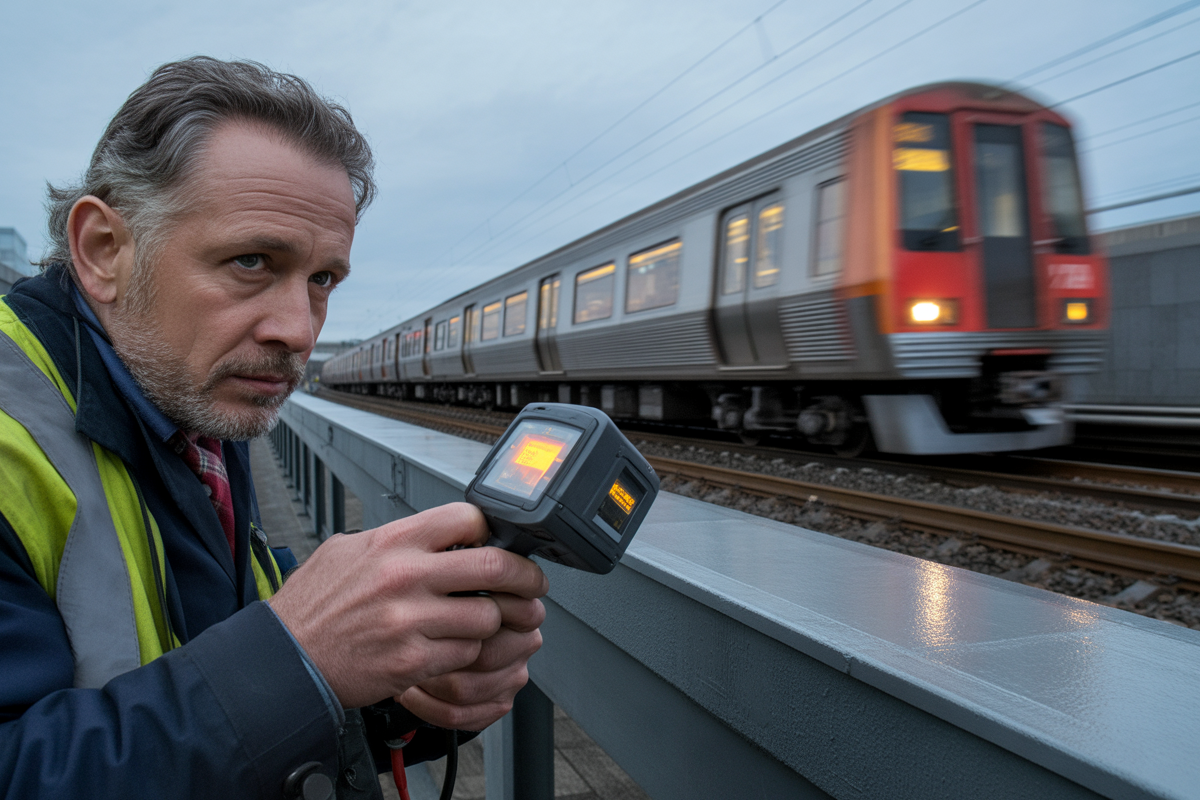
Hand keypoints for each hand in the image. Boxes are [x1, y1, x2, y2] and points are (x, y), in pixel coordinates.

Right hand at [267, 503, 548, 708]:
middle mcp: (405, 576)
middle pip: (495, 566)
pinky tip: (455, 648)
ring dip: (495, 622)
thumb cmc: (312, 606)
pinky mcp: (412, 661)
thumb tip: (440, 533)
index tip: (502, 542)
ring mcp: (411, 620)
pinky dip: (468, 653)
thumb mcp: (348, 551)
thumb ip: (396, 539)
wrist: (283, 661)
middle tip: (533, 584)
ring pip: (488, 617)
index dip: (494, 530)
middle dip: (526, 577)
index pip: (468, 519)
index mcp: (393, 541)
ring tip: (487, 622)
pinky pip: (465, 654)